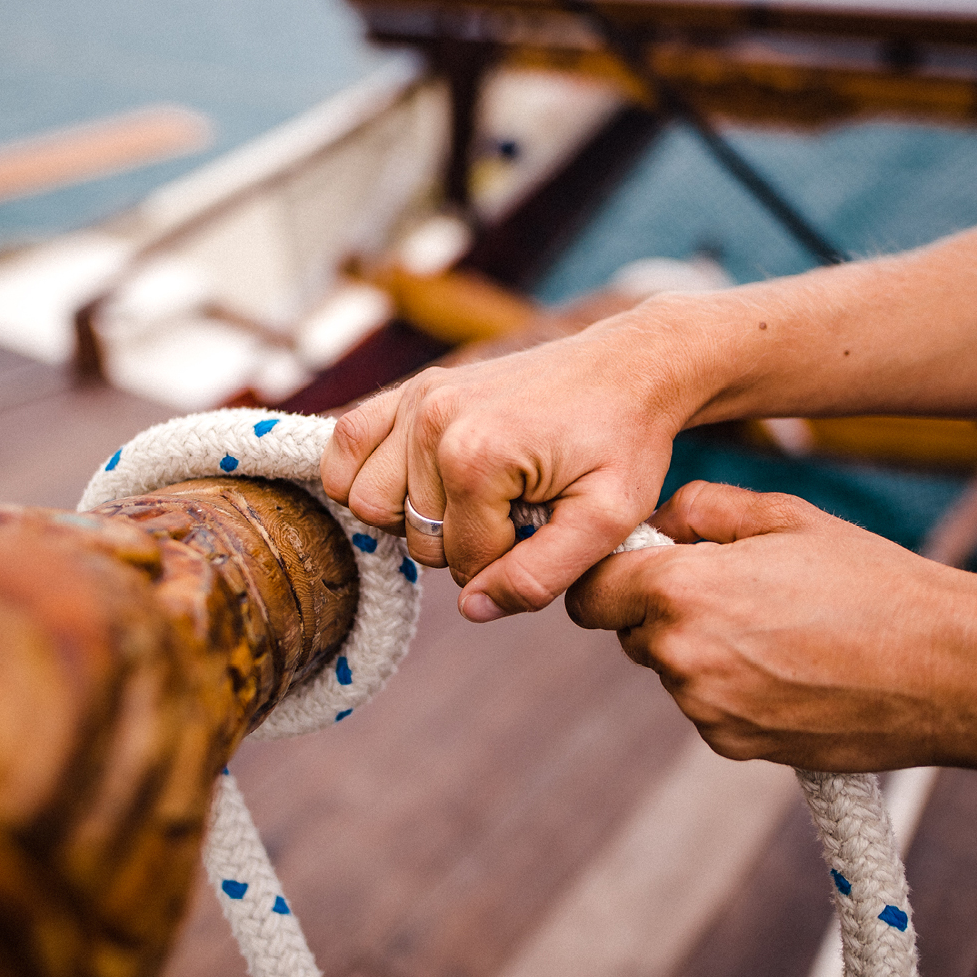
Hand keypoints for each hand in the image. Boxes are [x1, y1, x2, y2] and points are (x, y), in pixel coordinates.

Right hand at [322, 312, 698, 621]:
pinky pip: (346, 444)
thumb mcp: (607, 520)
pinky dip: (364, 476)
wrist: (631, 368)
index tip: (545, 531)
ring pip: (368, 500)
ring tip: (471, 500)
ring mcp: (417, 398)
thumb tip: (472, 609)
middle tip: (511, 515)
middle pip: (410, 534)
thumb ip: (541, 576)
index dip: (505, 564)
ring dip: (413, 515)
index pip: (462, 559)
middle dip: (460, 542)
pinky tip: (412, 485)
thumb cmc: (625, 442)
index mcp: (478, 456)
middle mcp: (433, 421)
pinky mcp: (413, 388)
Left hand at [567, 481, 976, 770]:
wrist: (945, 669)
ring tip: (777, 629)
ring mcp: (706, 707)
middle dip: (661, 609)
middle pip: (629, 631)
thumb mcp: (785, 516)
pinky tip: (790, 668)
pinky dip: (731, 690)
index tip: (638, 567)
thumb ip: (702, 509)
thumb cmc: (872, 582)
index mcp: (681, 588)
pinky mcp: (734, 745)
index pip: (589, 590)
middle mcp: (681, 654)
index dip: (610, 575)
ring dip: (700, 650)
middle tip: (733, 590)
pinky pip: (707, 707)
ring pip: (671, 669)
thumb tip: (659, 524)